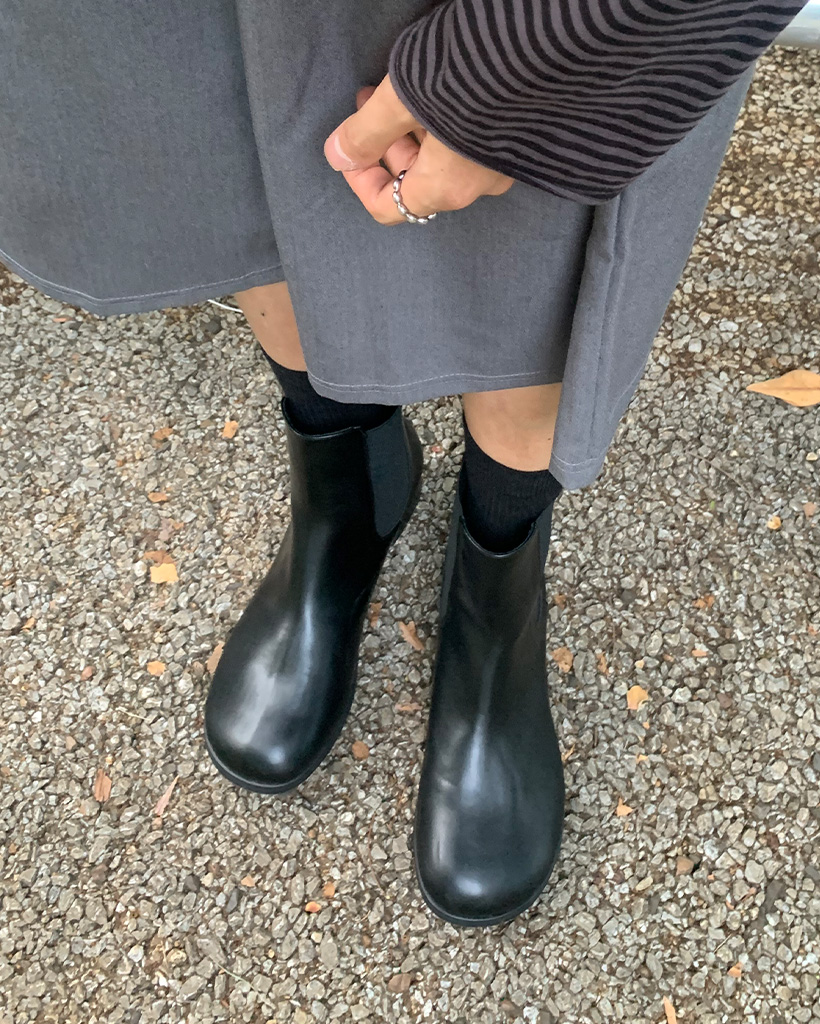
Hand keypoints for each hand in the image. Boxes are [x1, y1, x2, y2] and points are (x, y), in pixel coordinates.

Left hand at [324, 76, 513, 224]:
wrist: (545, 47)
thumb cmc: (466, 76)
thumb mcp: (401, 100)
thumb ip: (366, 132)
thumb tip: (336, 156)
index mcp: (444, 188)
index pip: (388, 207)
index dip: (360, 180)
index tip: (348, 145)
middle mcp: (475, 187)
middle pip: (415, 182)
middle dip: (384, 146)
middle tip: (367, 102)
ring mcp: (499, 165)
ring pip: (443, 161)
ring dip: (412, 132)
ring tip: (397, 89)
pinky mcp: (516, 139)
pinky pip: (468, 146)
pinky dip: (442, 128)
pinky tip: (434, 92)